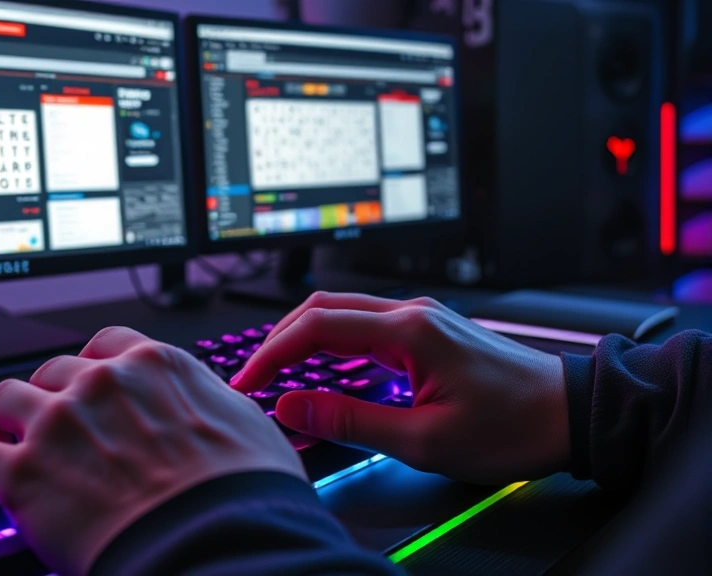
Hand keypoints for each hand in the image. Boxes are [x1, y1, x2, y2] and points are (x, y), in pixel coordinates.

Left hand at [0, 327, 304, 575]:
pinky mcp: (24, 473)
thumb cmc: (243, 493)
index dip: (92, 368)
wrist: (219, 542)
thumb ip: (209, 405)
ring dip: (3, 420)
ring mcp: (58, 423)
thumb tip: (211, 411)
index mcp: (153, 365)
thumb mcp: (246, 424)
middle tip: (51, 424)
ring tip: (3, 440)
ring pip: (4, 399)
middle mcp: (100, 383)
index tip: (88, 385)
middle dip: (50, 396)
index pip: (107, 344)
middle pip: (52, 371)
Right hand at [232, 292, 569, 484]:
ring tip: (277, 375)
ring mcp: (421, 319)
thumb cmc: (513, 426)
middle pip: (322, 308)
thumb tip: (294, 407)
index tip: (248, 382)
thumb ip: (351, 421)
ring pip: (342, 314)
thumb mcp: (425, 440)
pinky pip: (364, 328)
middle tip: (253, 377)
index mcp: (409, 331)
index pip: (316, 326)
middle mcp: (413, 314)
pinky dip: (331, 346)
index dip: (272, 353)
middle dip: (279, 340)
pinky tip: (321, 371)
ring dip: (303, 340)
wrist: (569, 414)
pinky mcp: (427, 333)